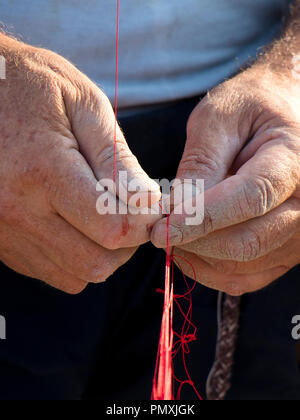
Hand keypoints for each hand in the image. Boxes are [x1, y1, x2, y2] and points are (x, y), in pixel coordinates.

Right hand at [0, 35, 160, 293]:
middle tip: (130, 213)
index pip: (112, 228)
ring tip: (103, 218)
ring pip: (74, 275)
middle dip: (126, 245)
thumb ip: (116, 158)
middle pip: (95, 263)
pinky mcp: (0, 239)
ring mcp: (5, 229)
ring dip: (101, 254)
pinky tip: (74, 224)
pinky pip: (49, 270)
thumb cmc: (32, 86)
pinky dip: (74, 257)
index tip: (148, 203)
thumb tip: (148, 201)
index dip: (142, 222)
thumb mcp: (83, 104)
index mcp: (44, 170)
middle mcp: (18, 209)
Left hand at [152, 67, 299, 295]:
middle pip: (247, 240)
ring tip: (173, 233)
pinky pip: (247, 275)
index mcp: (293, 160)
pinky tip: (191, 248)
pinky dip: (212, 269)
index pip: (249, 199)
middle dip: (194, 241)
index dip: (201, 219)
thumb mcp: (220, 116)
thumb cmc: (252, 107)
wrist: (284, 115)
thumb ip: (202, 161)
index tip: (160, 228)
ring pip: (243, 264)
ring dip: (199, 256)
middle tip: (158, 230)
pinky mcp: (285, 248)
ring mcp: (298, 231)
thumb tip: (178, 208)